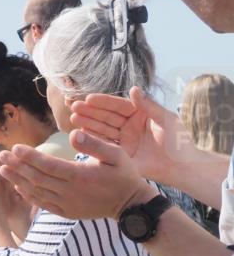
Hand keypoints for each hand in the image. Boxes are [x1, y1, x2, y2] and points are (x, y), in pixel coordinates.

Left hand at [0, 130, 155, 219]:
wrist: (130, 205)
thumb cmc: (124, 175)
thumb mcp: (116, 155)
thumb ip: (94, 144)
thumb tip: (72, 134)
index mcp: (81, 175)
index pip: (49, 165)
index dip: (30, 157)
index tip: (15, 148)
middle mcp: (70, 192)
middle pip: (37, 178)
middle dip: (17, 166)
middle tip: (2, 154)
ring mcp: (66, 204)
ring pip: (36, 191)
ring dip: (17, 180)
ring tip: (2, 169)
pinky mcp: (65, 212)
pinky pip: (42, 204)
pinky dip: (28, 195)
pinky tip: (17, 185)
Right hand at [69, 87, 187, 184]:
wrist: (182, 167)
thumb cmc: (179, 141)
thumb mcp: (166, 119)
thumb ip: (149, 105)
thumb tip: (133, 88)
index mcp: (139, 113)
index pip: (118, 105)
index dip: (103, 102)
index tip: (89, 98)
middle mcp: (129, 125)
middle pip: (106, 116)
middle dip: (90, 111)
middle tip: (74, 107)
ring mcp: (124, 140)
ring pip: (102, 129)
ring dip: (87, 124)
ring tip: (73, 118)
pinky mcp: (120, 154)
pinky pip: (104, 145)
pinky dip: (92, 140)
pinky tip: (80, 134)